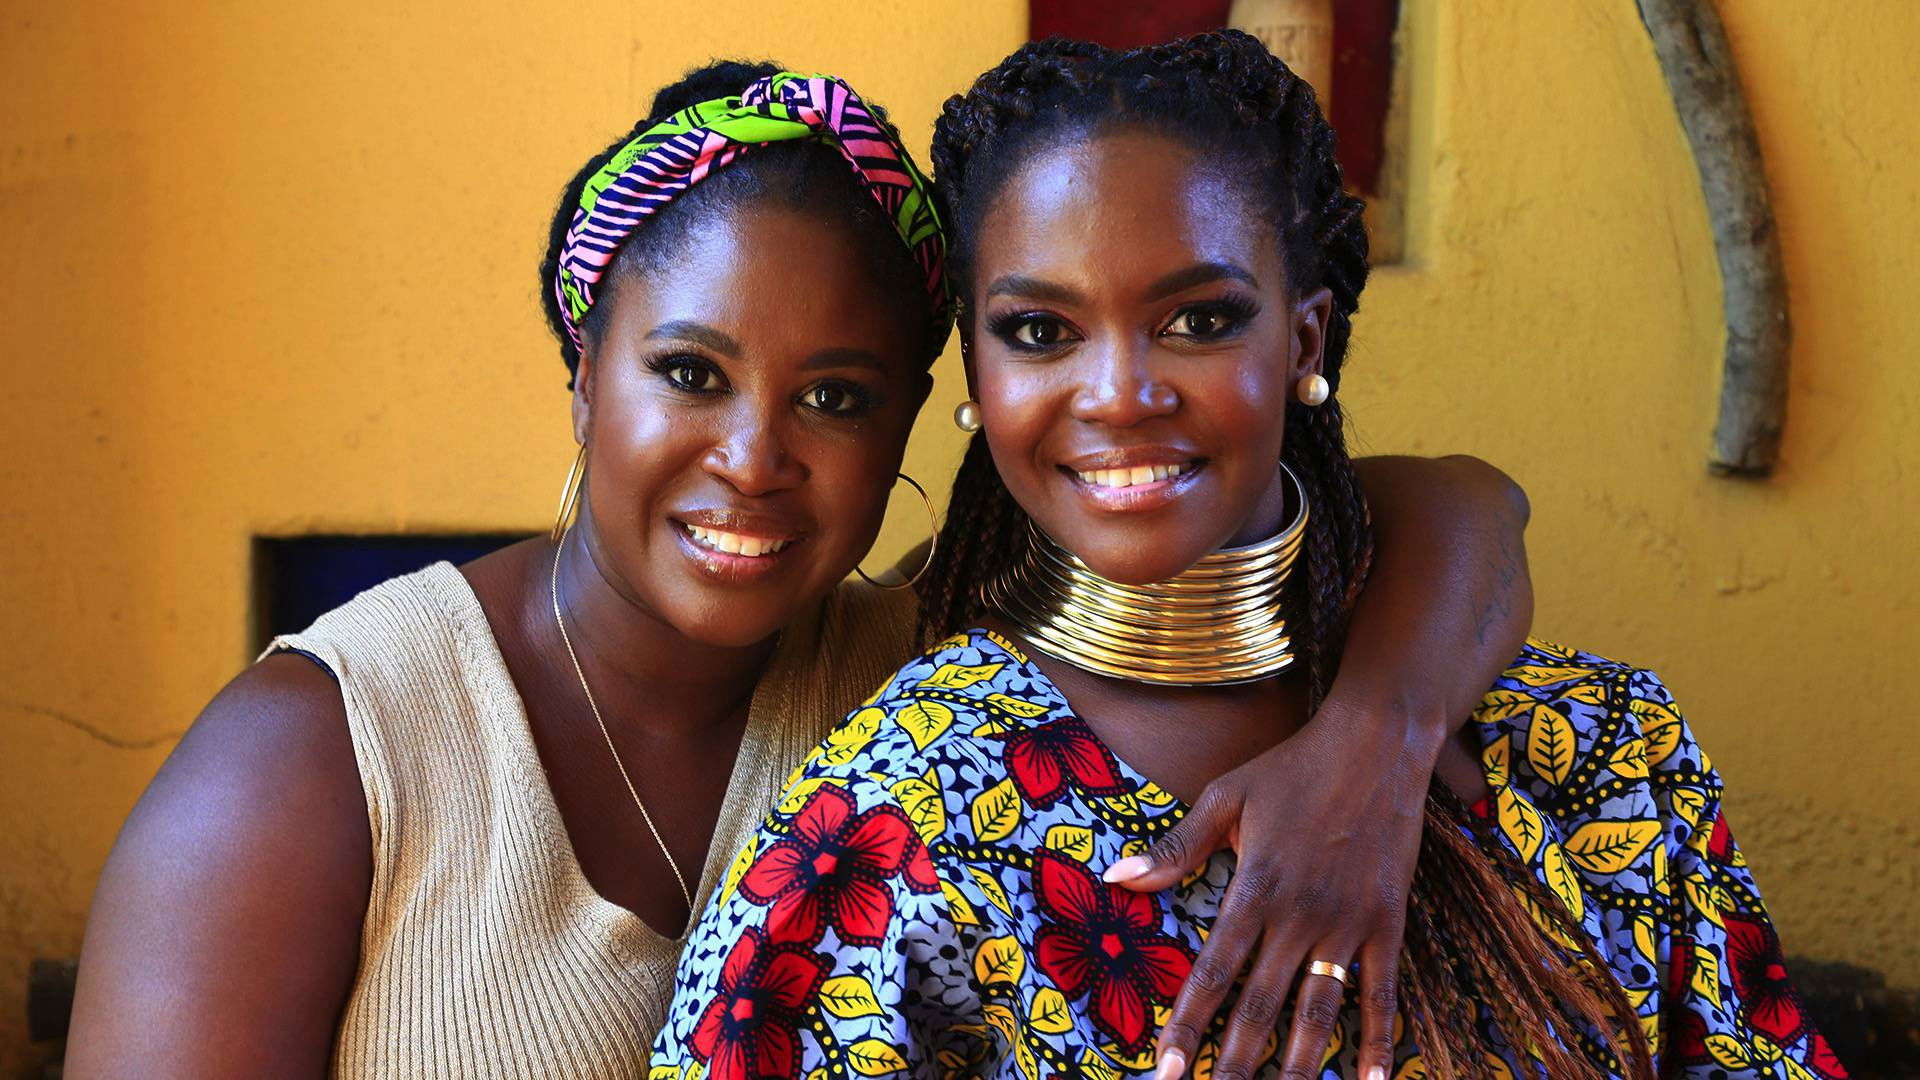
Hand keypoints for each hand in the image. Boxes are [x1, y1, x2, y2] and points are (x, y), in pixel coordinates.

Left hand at [1103, 694, 1445, 1079]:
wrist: (1377, 742)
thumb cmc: (1294, 766)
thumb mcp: (1226, 796)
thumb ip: (1177, 847)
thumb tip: (1118, 877)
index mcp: (1255, 888)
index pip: (1212, 974)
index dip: (1188, 1028)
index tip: (1167, 1072)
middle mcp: (1300, 916)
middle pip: (1261, 1008)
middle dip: (1234, 1062)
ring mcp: (1348, 923)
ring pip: (1320, 1013)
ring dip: (1300, 1066)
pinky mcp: (1388, 922)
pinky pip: (1383, 993)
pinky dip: (1379, 1041)